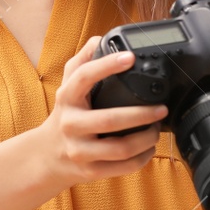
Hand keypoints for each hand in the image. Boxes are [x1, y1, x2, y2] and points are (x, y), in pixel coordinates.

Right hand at [33, 35, 168, 188]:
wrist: (47, 156)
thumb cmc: (65, 116)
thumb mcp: (67, 86)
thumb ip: (82, 61)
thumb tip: (101, 39)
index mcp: (67, 98)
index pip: (84, 77)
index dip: (107, 65)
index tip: (131, 57)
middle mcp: (71, 124)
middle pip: (111, 120)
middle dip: (142, 114)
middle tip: (161, 108)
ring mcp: (80, 150)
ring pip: (121, 148)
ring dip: (147, 138)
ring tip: (157, 129)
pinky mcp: (91, 171)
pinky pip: (123, 167)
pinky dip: (143, 157)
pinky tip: (149, 148)